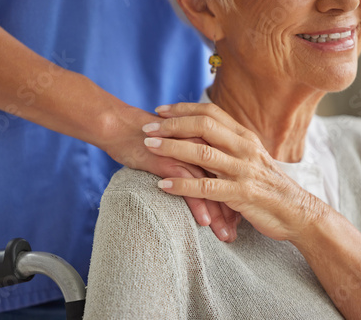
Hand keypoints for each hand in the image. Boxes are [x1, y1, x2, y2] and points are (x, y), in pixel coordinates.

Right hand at [102, 105, 237, 241]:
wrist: (119, 125)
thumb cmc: (146, 138)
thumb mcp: (175, 145)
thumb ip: (190, 158)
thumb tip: (197, 177)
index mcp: (206, 141)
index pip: (230, 172)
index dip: (237, 196)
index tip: (241, 219)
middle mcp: (202, 146)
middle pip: (225, 181)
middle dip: (234, 209)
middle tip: (237, 232)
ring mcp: (187, 153)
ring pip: (211, 186)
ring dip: (220, 214)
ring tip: (225, 236)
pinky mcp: (169, 161)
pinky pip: (188, 186)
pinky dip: (198, 205)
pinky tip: (204, 222)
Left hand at [143, 103, 327, 241]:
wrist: (297, 212)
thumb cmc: (268, 185)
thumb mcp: (251, 158)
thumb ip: (229, 145)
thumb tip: (202, 134)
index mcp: (245, 137)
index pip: (211, 113)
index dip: (184, 109)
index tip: (160, 110)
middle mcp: (244, 148)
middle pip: (204, 127)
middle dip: (172, 124)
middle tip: (146, 127)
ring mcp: (243, 170)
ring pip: (203, 153)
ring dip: (172, 149)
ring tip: (148, 147)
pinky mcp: (242, 194)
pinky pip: (207, 188)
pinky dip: (183, 185)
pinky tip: (163, 185)